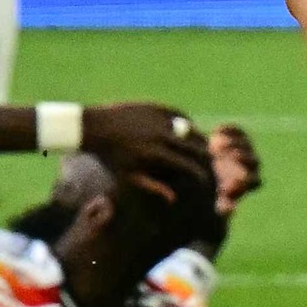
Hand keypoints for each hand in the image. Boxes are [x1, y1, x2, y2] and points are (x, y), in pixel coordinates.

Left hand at [78, 101, 214, 205]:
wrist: (95, 128)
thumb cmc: (111, 158)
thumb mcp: (129, 177)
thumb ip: (153, 187)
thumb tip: (174, 199)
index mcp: (155, 156)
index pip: (188, 166)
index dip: (200, 174)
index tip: (205, 179)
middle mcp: (161, 136)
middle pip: (194, 146)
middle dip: (206, 154)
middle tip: (211, 160)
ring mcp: (159, 119)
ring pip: (189, 128)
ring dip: (197, 137)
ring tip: (201, 145)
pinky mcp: (156, 107)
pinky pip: (178, 114)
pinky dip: (185, 121)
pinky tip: (188, 127)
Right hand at [207, 123, 261, 216]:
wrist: (208, 168)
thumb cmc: (212, 189)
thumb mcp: (219, 198)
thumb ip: (224, 205)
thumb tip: (229, 211)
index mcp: (250, 181)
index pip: (254, 180)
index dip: (244, 181)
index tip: (229, 181)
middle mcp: (252, 165)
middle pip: (252, 160)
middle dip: (240, 158)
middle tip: (226, 157)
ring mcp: (246, 148)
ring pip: (245, 145)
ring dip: (232, 144)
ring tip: (214, 146)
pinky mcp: (238, 136)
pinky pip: (238, 131)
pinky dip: (228, 131)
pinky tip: (216, 132)